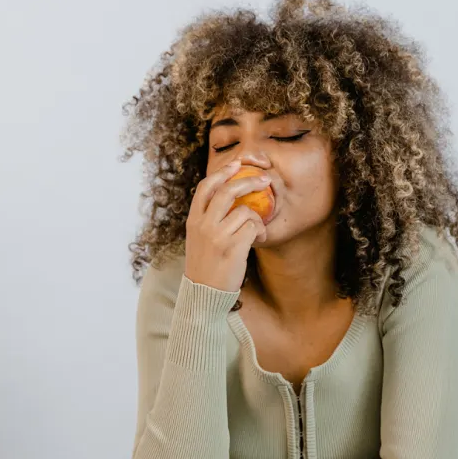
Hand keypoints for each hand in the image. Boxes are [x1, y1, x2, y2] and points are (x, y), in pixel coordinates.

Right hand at [184, 160, 269, 291]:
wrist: (203, 294)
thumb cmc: (205, 267)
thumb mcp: (198, 239)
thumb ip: (208, 220)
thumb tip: (228, 198)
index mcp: (193, 221)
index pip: (205, 187)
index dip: (222, 172)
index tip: (237, 164)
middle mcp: (203, 225)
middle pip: (227, 191)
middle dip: (248, 181)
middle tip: (264, 180)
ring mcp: (217, 236)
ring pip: (245, 210)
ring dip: (258, 218)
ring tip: (258, 230)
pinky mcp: (232, 248)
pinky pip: (253, 227)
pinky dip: (260, 231)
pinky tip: (259, 240)